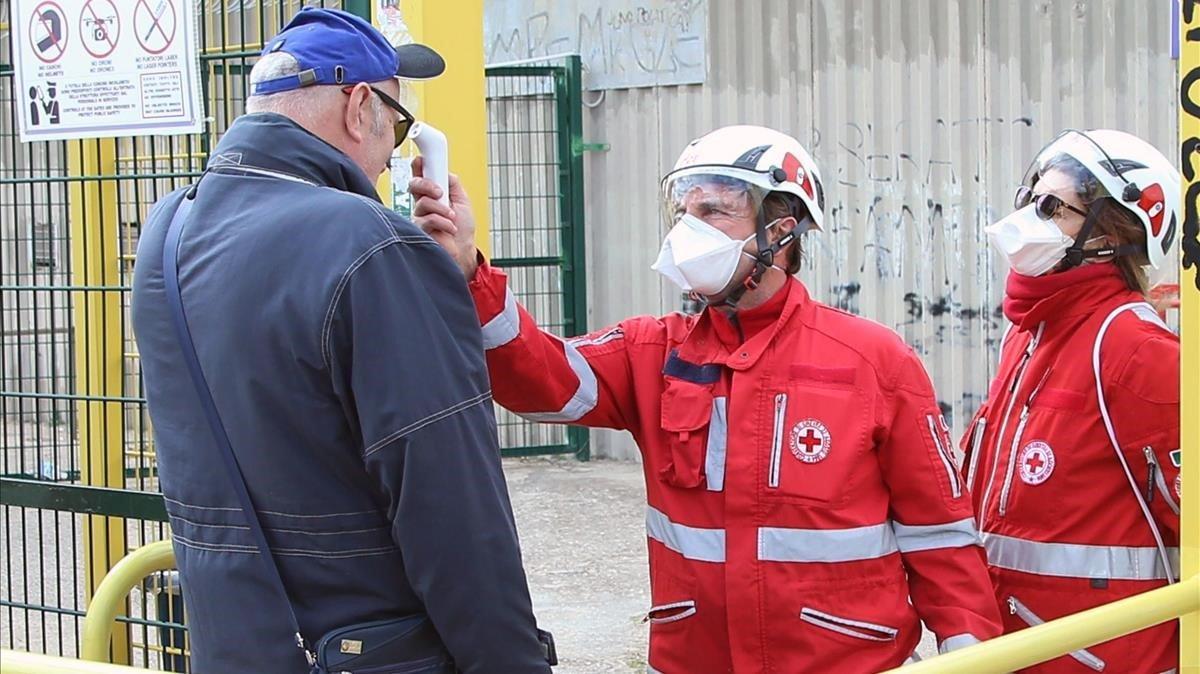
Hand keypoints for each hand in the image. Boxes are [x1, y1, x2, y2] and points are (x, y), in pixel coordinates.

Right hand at [410, 156, 479, 278]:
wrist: (464, 251)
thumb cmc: (463, 229)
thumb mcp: (462, 200)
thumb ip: (452, 184)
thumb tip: (444, 171)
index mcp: (432, 194)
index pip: (420, 175)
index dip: (418, 165)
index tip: (422, 160)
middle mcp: (423, 204)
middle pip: (414, 184)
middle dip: (427, 184)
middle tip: (440, 192)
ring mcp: (419, 217)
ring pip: (423, 203)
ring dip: (442, 209)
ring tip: (452, 218)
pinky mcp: (419, 231)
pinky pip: (428, 219)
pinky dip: (443, 222)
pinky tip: (450, 229)